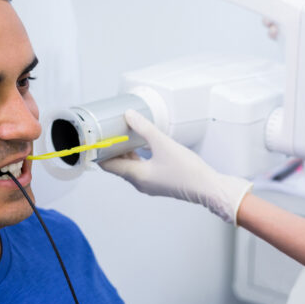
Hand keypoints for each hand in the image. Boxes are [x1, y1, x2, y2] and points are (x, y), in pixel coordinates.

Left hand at [99, 109, 252, 223]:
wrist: (209, 187)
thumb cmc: (188, 171)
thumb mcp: (163, 144)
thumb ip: (144, 128)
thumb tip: (129, 115)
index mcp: (137, 176)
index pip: (108, 165)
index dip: (100, 151)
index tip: (96, 139)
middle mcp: (140, 182)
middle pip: (118, 165)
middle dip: (112, 149)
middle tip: (109, 132)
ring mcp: (150, 183)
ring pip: (130, 167)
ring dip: (125, 152)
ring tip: (124, 135)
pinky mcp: (159, 182)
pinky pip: (141, 168)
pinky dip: (137, 157)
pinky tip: (142, 145)